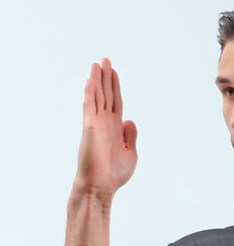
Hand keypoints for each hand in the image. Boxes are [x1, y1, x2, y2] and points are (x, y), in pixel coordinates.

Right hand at [73, 58, 137, 199]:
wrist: (101, 186)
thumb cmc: (114, 174)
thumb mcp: (130, 153)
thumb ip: (130, 136)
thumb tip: (130, 120)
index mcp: (115, 127)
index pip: (116, 101)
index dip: (115, 86)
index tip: (113, 72)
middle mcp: (105, 122)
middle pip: (106, 94)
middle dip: (106, 77)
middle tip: (105, 59)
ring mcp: (96, 123)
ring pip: (97, 96)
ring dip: (97, 79)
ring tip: (97, 63)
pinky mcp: (89, 127)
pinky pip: (89, 106)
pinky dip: (90, 92)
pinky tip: (90, 80)